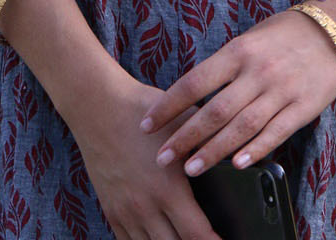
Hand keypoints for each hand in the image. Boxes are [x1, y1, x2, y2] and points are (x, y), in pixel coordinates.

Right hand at [65, 68, 221, 239]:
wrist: (99, 108)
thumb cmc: (143, 112)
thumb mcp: (184, 121)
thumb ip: (209, 141)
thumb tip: (236, 151)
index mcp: (167, 189)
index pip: (196, 234)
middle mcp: (145, 207)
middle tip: (206, 239)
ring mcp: (125, 212)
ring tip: (184, 238)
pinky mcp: (111, 210)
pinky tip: (159, 237)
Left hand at [140, 8, 335, 177]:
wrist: (332, 29)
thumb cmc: (282, 35)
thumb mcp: (249, 40)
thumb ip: (225, 67)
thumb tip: (191, 99)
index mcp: (239, 51)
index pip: (195, 82)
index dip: (169, 106)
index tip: (147, 125)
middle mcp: (257, 71)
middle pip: (215, 111)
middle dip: (185, 137)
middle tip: (162, 158)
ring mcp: (281, 90)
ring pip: (241, 127)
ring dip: (214, 151)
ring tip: (191, 169)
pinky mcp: (303, 107)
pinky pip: (275, 133)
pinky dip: (255, 151)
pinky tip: (237, 165)